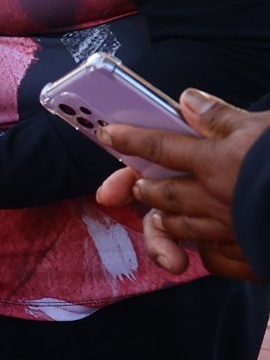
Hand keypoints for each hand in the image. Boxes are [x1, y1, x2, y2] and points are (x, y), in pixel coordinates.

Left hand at [94, 88, 269, 279]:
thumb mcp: (263, 128)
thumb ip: (222, 117)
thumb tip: (187, 100)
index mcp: (216, 161)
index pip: (159, 146)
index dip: (129, 138)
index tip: (106, 133)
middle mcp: (216, 198)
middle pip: (164, 193)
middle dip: (145, 187)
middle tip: (136, 184)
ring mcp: (231, 230)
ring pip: (184, 226)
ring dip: (166, 219)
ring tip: (159, 213)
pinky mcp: (252, 258)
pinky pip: (218, 259)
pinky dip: (207, 253)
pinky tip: (206, 248)